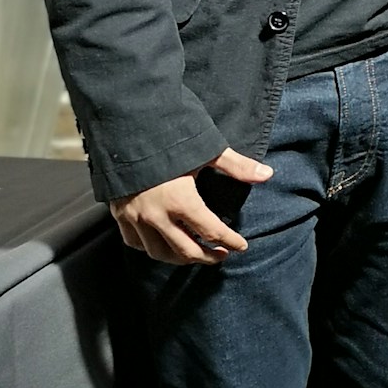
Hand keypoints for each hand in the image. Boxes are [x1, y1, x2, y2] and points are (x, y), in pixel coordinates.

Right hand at [110, 147, 272, 263]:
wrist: (122, 128)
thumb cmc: (167, 138)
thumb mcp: (205, 150)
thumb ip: (236, 166)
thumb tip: (268, 174)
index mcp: (180, 200)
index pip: (211, 231)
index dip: (230, 241)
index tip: (241, 246)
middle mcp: (156, 215)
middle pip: (186, 251)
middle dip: (208, 256)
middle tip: (222, 255)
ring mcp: (134, 217)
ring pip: (159, 253)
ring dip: (180, 258)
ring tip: (196, 254)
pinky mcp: (119, 215)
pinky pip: (134, 243)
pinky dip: (151, 248)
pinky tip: (163, 244)